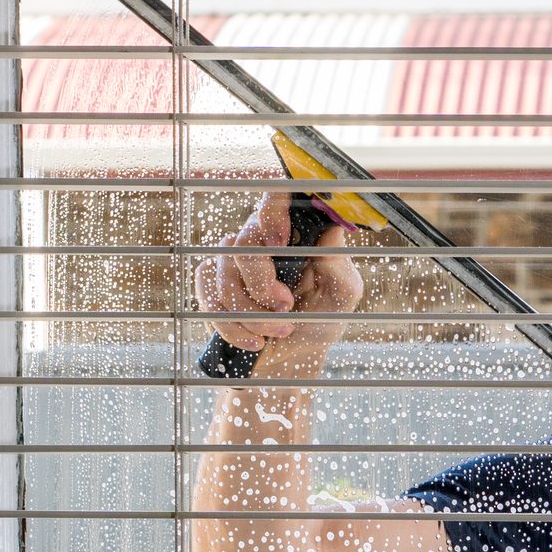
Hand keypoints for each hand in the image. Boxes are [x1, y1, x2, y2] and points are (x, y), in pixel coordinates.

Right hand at [194, 192, 364, 376]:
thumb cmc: (323, 317)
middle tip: (286, 308)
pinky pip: (209, 298)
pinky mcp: (213, 283)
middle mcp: (260, 237)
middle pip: (243, 245)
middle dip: (261, 285)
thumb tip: (334, 229)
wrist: (296, 354)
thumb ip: (339, 266)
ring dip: (251, 313)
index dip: (271, 210)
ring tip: (280, 330)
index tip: (278, 241)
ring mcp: (233, 259)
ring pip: (224, 275)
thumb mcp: (342, 296)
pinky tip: (254, 340)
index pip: (276, 197)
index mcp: (294, 230)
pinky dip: (232, 326)